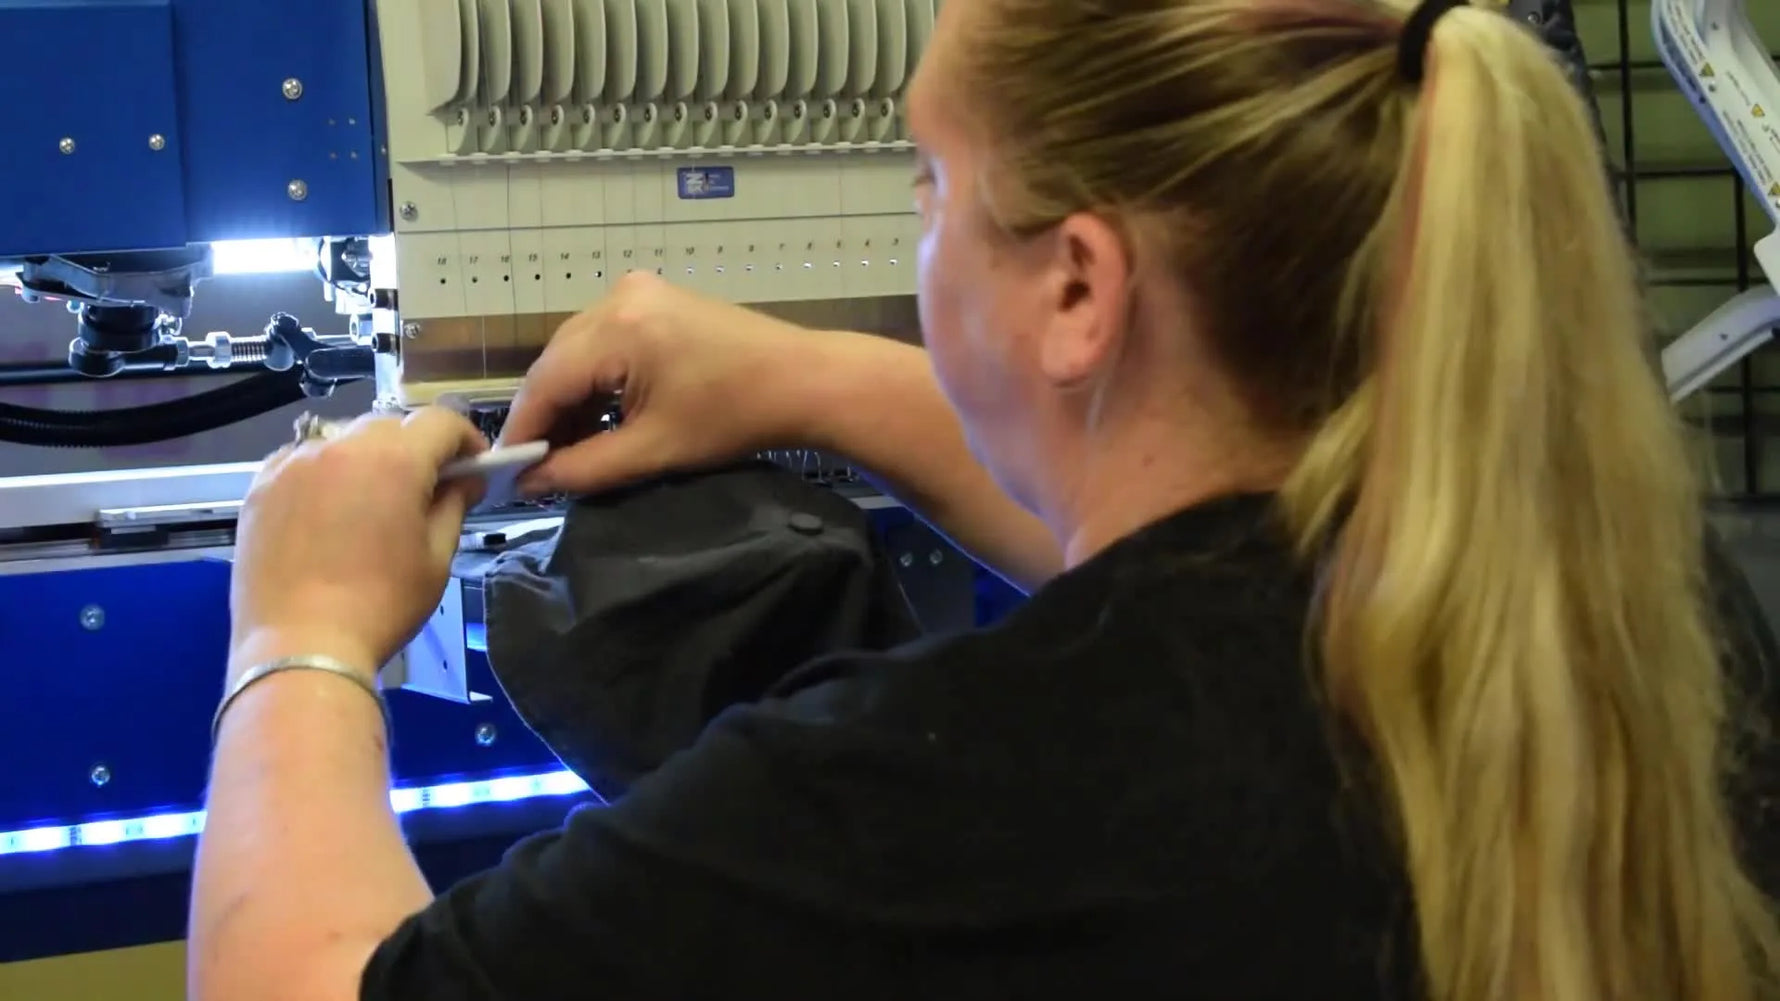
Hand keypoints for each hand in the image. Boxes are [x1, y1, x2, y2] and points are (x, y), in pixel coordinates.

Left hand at [228, 408, 488, 679]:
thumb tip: (465, 479)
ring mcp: (293, 463)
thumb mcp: (435, 559)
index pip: (440, 421)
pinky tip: (326, 511)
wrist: (300, 647)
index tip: (472, 466)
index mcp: (394, 460)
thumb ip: (453, 505)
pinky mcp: (260, 486)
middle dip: (415, 449)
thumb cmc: (380, 606)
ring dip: (366, 459)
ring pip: (343, 440)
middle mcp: (340, 446)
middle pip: (390, 426)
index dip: (466, 438)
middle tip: (424, 490)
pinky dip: (323, 474)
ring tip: (370, 503)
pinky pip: (302, 461)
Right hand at [501, 272, 813, 493]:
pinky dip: (598, 379)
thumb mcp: (653, 450)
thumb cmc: (734, 418)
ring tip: (571, 449)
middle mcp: (617, 297)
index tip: (507, 474)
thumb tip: (531, 483)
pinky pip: (605, 341)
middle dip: (547, 416)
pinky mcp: (655, 299)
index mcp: (616, 328)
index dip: (523, 431)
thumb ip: (584, 467)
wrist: (803, 381)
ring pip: (578, 352)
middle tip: (539, 468)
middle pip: (557, 362)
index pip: (544, 382)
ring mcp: (637, 292)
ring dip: (572, 399)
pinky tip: (602, 417)